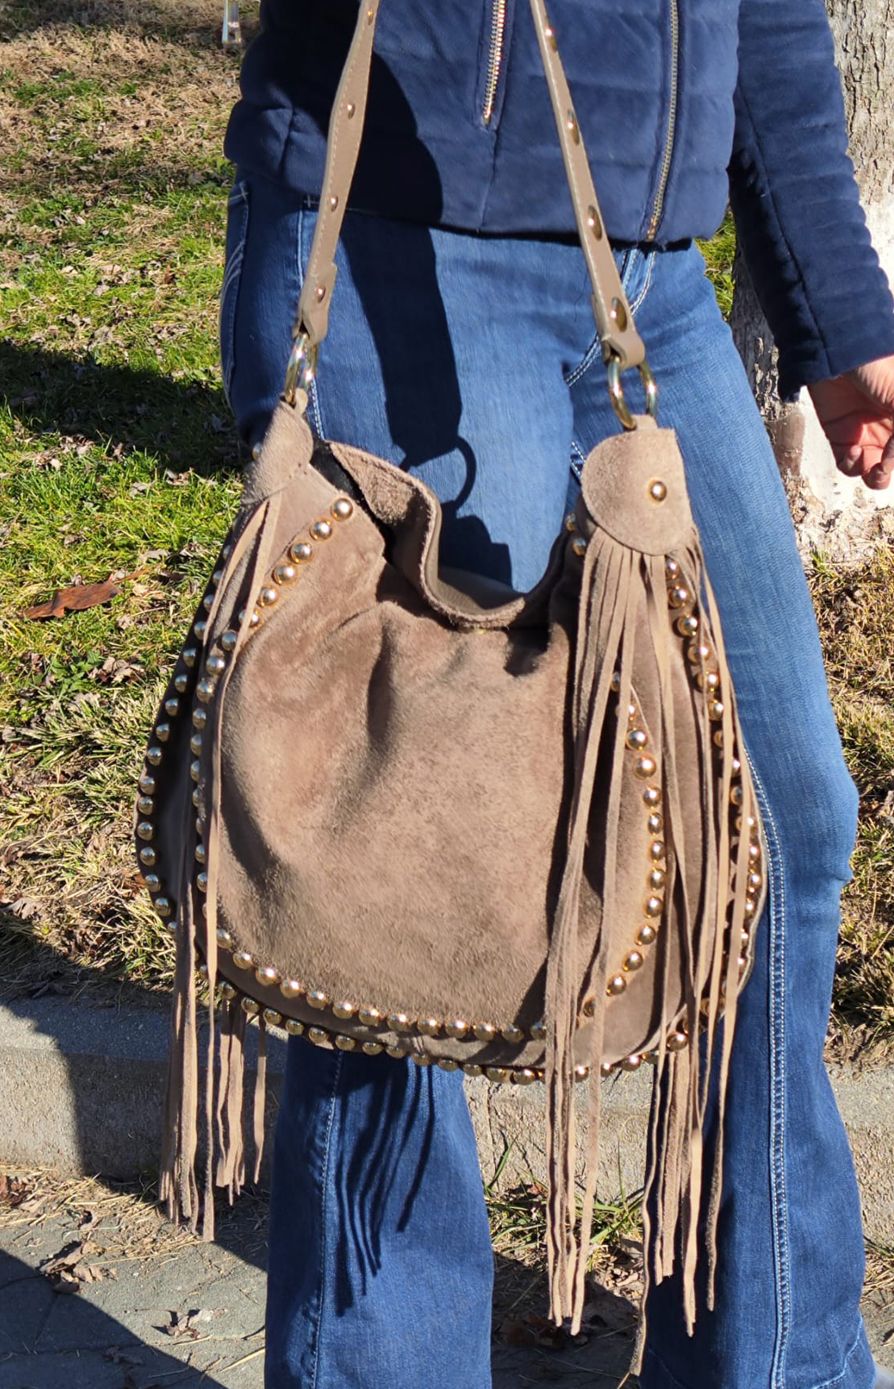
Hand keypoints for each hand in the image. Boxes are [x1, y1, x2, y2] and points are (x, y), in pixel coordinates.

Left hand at [808, 354, 893, 489]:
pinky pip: (849, 465)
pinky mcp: (840, 437)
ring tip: (876, 469)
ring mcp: (865, 433)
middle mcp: (889, 427)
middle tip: (886, 465)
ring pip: (874, 471)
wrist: (835, 351)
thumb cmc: (874, 364)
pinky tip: (853, 449)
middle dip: (892, 468)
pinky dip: (853, 465)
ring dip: (877, 476)